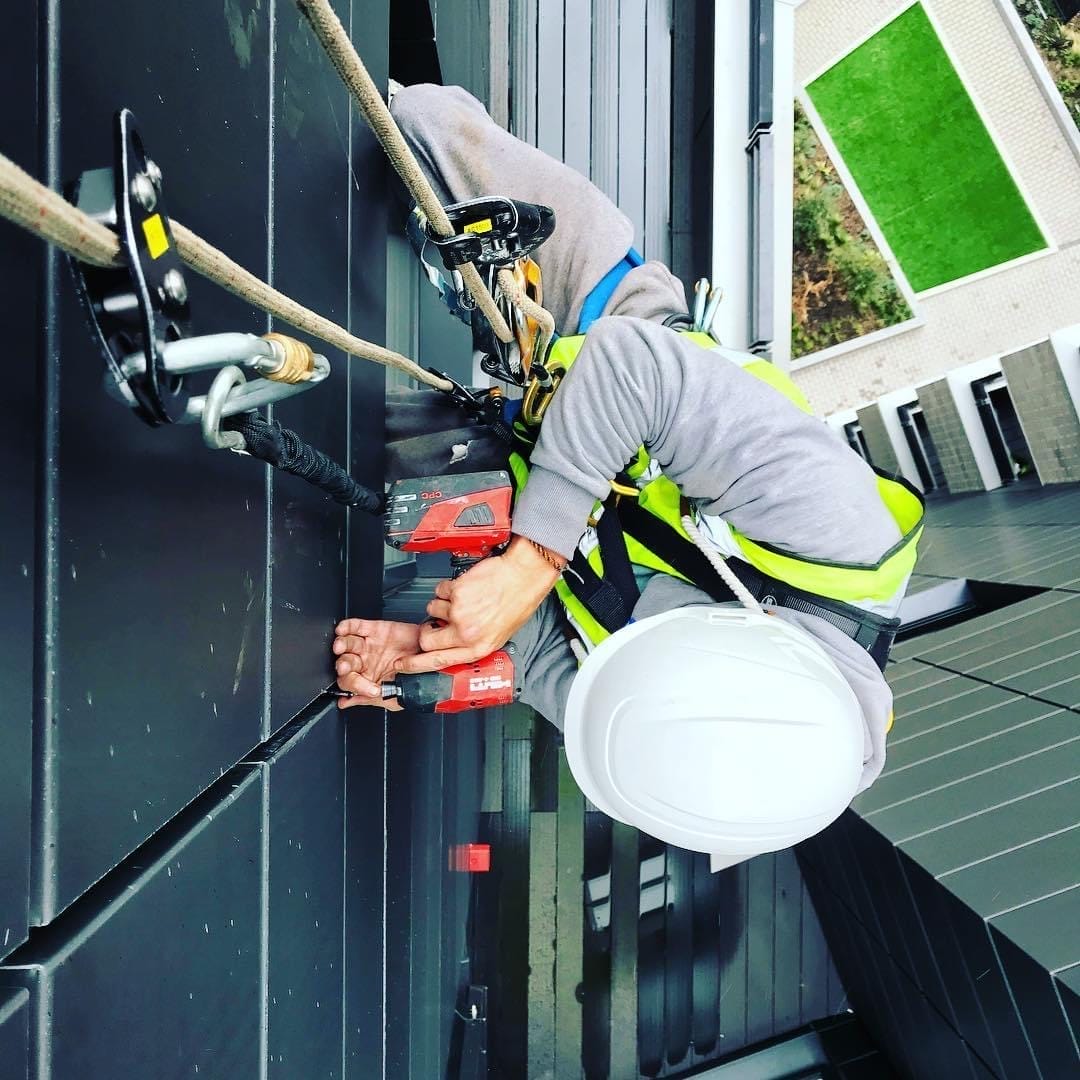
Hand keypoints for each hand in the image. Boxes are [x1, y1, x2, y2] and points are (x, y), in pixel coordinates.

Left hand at [332, 619, 423, 710]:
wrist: (434, 656)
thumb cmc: (417, 677)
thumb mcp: (395, 695)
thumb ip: (368, 698)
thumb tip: (345, 703)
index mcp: (366, 679)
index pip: (349, 683)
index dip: (355, 685)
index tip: (372, 689)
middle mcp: (365, 662)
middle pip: (345, 663)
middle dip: (344, 665)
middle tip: (348, 668)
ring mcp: (369, 645)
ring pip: (347, 643)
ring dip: (342, 645)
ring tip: (341, 647)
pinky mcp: (375, 629)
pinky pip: (355, 626)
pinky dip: (347, 627)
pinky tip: (343, 631)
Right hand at [396, 535, 562, 675]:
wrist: (523, 575)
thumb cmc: (516, 602)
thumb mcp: (498, 635)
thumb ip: (472, 643)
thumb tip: (450, 645)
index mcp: (478, 648)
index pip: (439, 662)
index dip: (416, 664)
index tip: (404, 664)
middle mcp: (467, 633)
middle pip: (426, 639)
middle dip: (427, 629)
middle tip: (438, 622)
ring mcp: (460, 613)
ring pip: (432, 610)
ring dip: (443, 604)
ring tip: (463, 599)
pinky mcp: (456, 592)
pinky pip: (440, 591)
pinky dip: (449, 588)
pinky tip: (465, 588)